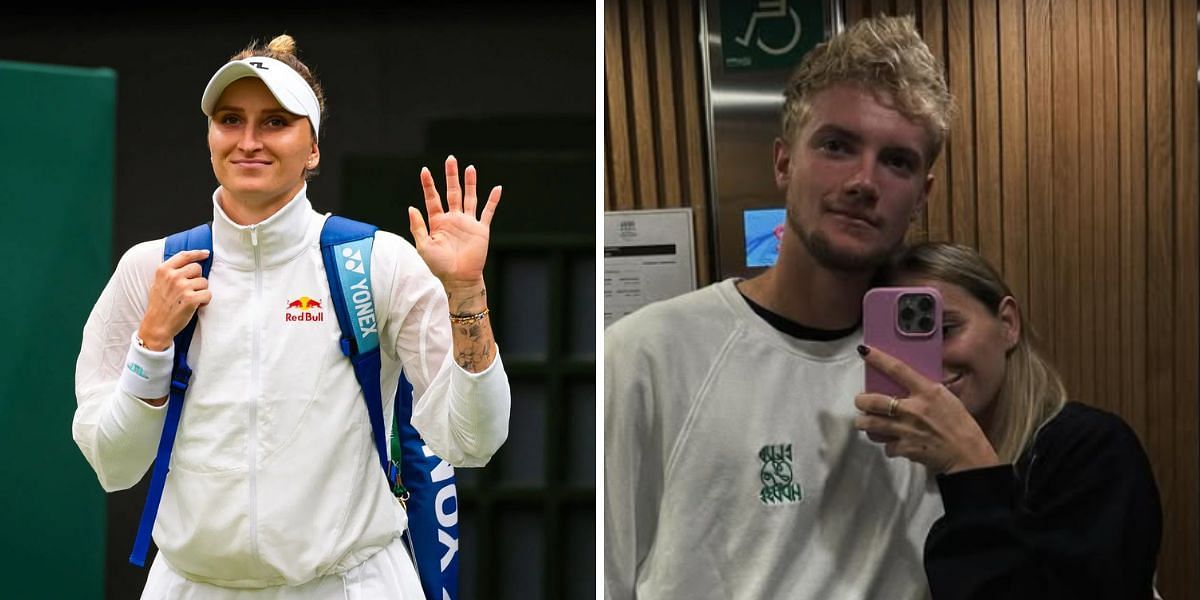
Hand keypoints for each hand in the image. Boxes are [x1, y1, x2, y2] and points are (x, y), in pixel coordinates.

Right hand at [138, 249, 211, 350]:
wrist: (157, 325)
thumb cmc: (159, 304)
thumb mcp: (158, 283)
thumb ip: (170, 271)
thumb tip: (188, 260)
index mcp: (163, 270)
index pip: (184, 255)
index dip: (197, 253)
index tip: (206, 254)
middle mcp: (172, 276)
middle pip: (197, 268)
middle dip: (197, 278)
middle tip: (190, 290)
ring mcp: (182, 287)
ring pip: (204, 282)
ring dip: (201, 291)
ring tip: (190, 299)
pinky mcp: (191, 299)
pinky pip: (208, 294)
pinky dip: (205, 301)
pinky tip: (195, 306)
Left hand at [408, 155, 501, 291]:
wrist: (459, 279)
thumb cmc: (439, 266)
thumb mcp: (423, 246)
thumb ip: (418, 226)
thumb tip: (411, 207)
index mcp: (438, 222)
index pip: (432, 198)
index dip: (428, 185)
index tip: (425, 170)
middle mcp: (453, 219)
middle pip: (452, 192)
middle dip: (451, 176)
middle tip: (450, 159)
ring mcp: (468, 223)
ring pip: (470, 198)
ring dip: (470, 183)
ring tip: (470, 168)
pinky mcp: (481, 229)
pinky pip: (488, 212)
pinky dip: (493, 201)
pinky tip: (497, 188)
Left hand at [853, 345, 1000, 473]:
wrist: (968, 453)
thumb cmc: (960, 424)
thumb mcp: (946, 398)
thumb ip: (925, 391)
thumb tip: (907, 384)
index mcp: (927, 392)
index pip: (898, 369)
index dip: (878, 359)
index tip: (865, 350)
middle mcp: (914, 409)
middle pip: (874, 401)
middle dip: (861, 401)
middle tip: (861, 401)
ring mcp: (907, 429)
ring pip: (871, 424)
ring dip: (864, 423)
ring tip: (865, 422)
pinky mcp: (906, 448)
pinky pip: (887, 446)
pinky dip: (888, 445)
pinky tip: (894, 443)